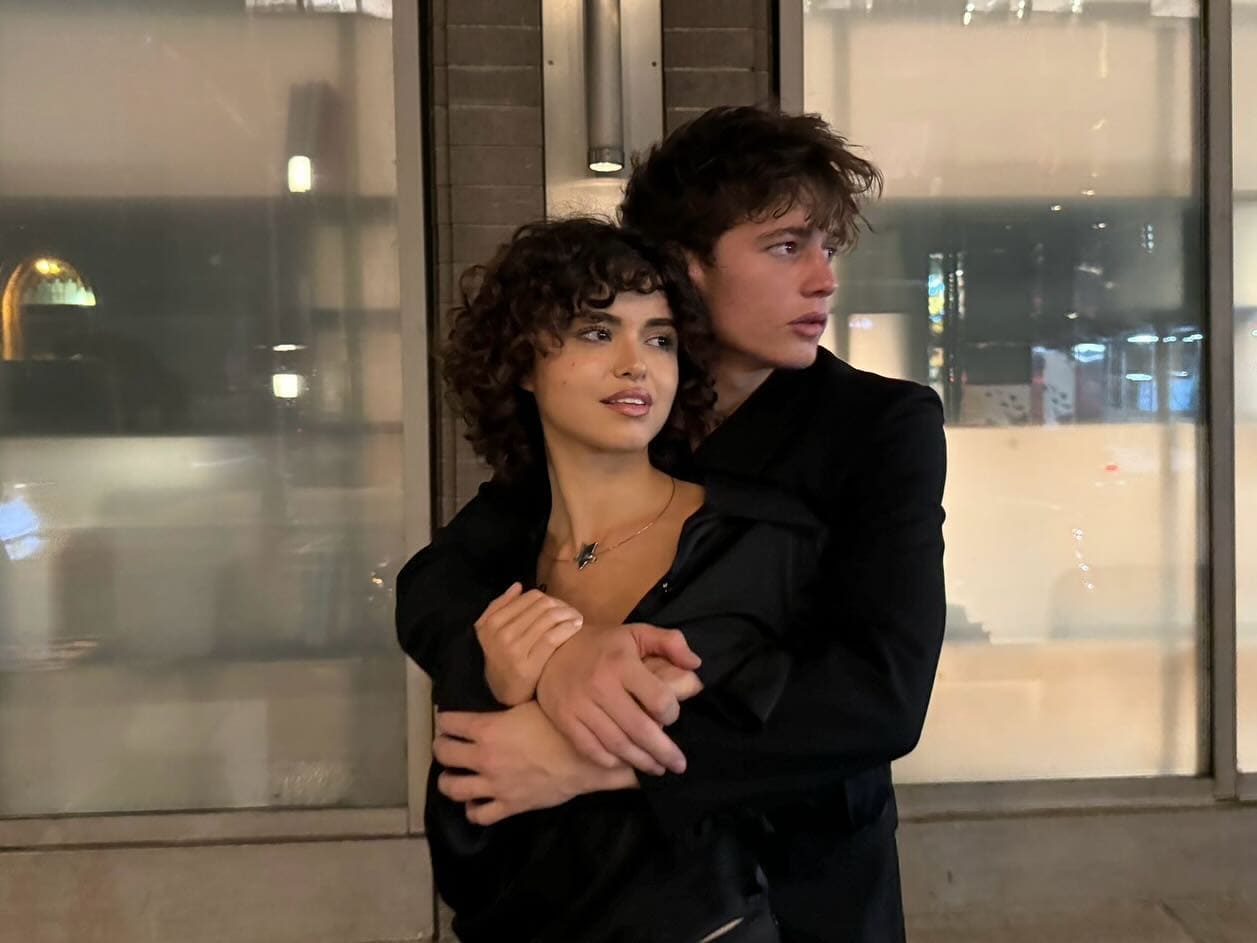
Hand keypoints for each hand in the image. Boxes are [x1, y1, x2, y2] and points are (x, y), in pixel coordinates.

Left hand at [433, 703, 634, 825]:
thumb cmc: (561, 726)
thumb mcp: (531, 704)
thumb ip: (508, 707)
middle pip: (444, 753)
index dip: (445, 719)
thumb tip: (501, 697)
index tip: (448, 719)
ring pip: (453, 788)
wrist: (585, 759)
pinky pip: (479, 815)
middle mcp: (484, 757)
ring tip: (452, 775)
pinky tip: (475, 801)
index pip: (449, 722)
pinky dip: (472, 809)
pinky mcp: (508, 806)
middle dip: (441, 746)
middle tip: (446, 744)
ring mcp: (494, 784)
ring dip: (448, 780)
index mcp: (487, 728)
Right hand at [475, 583, 583, 705]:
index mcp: (492, 623)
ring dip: (569, 614)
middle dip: (562, 606)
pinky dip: (568, 628)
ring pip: (549, 619)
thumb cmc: (501, 658)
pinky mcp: (528, 665)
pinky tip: (576, 627)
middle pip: (542, 606)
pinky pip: (553, 637)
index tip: (560, 605)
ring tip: (577, 618)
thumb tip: (518, 586)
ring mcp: (514, 650)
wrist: (503, 693)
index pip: (530, 597)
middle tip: (572, 612)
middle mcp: (501, 634)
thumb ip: (500, 606)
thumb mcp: (489, 631)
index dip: (550, 598)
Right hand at [536, 622, 700, 775]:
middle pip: (640, 729)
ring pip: (618, 744)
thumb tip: (696, 664)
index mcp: (622, 663)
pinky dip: (612, 761)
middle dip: (664, 752)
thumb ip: (670, 643)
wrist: (552, 650)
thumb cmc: (603, 645)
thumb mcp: (637, 633)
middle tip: (679, 765)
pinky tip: (626, 763)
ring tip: (658, 769)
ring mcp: (580, 706)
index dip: (672, 713)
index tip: (672, 716)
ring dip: (642, 761)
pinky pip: (592, 750)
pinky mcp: (565, 720)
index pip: (658, 700)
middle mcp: (601, 686)